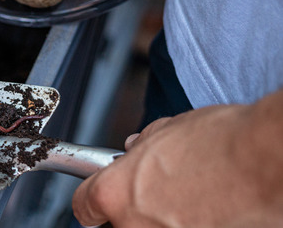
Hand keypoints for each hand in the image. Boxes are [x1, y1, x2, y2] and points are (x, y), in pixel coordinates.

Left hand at [71, 90, 282, 226]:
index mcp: (116, 193)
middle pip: (119, 223)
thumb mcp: (164, 131)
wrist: (265, 162)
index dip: (92, 199)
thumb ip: (141, 147)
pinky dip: (192, 222)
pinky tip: (209, 206)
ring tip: (191, 195)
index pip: (85, 207)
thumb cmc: (221, 144)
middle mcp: (135, 226)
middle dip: (133, 207)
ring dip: (164, 218)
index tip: (96, 198)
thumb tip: (136, 150)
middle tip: (157, 189)